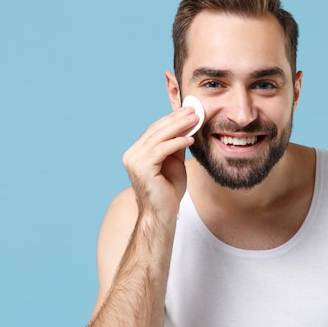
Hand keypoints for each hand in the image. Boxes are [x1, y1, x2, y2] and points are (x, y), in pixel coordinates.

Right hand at [122, 106, 197, 226]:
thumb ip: (176, 146)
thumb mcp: (174, 163)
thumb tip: (186, 127)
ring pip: (158, 137)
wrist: (162, 216)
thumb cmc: (169, 192)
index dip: (172, 119)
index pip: (155, 130)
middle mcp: (132, 154)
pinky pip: (161, 149)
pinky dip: (177, 142)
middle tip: (194, 110)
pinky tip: (190, 139)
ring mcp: (134, 160)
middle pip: (156, 130)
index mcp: (137, 152)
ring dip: (179, 126)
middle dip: (176, 118)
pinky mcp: (142, 167)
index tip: (189, 111)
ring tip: (195, 119)